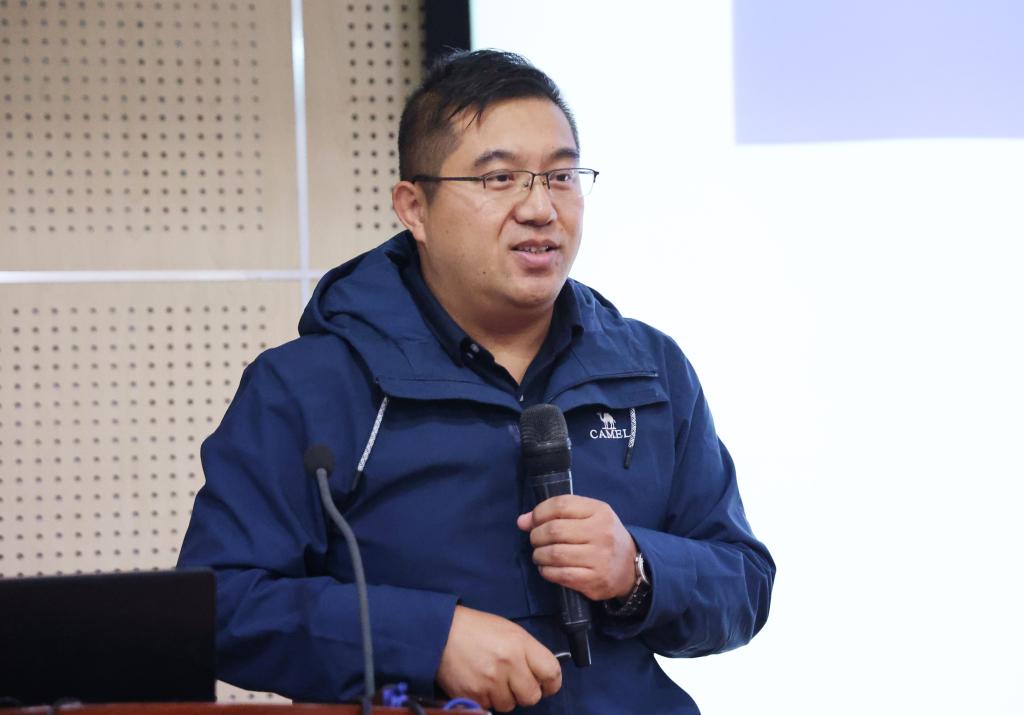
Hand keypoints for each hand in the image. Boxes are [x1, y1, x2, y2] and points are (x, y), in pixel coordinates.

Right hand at [436, 605, 561, 711]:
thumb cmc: (476, 629)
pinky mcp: (473, 695)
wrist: (440, 631)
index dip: (552, 683)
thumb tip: (543, 674)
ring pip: (509, 705)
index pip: (551, 672)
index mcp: (519, 644)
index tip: (547, 685)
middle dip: (526, 692)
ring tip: (492, 678)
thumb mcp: (508, 630)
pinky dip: (486, 699)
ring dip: (504, 697)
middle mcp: (508, 664)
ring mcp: (490, 682)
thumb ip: (528, 651)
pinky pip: (489, 708)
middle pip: (532, 696)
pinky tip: (479, 682)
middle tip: (515, 683)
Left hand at [517, 495, 636, 600]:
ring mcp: (599, 558)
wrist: (630, 567)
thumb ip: (556, 514)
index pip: (561, 505)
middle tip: (535, 540)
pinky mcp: (595, 580)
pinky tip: (546, 568)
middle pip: (554, 530)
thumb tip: (522, 521)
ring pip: (555, 554)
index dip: (539, 513)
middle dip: (536, 536)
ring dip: (539, 555)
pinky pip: (561, 575)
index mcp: (599, 511)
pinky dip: (547, 571)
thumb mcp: (587, 517)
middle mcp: (601, 533)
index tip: (532, 521)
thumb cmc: (602, 537)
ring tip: (539, 555)